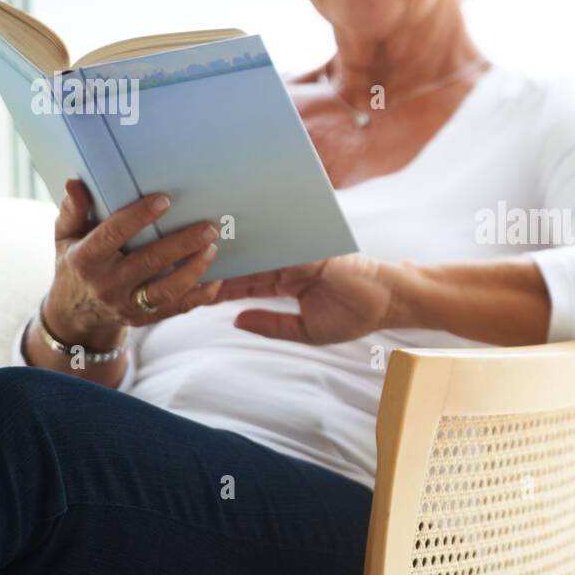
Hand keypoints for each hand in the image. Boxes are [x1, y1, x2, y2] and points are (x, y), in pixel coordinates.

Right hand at [45, 178, 222, 347]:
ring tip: (213, 248)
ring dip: (193, 270)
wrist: (74, 313)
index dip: (138, 217)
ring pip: (166, 290)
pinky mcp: (144, 319)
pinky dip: (200, 295)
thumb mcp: (65, 237)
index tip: (164, 200)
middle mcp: (106, 284)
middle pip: (148, 263)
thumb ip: (73, 211)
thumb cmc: (75, 263)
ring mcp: (126, 305)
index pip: (113, 235)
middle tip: (209, 227)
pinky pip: (177, 309)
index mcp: (85, 259)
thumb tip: (75, 183)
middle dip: (182, 244)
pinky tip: (216, 277)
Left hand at [213, 253, 393, 345]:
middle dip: (221, 266)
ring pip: (258, 252)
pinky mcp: (310, 248)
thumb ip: (271, 325)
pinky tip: (236, 246)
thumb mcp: (305, 330)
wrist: (387, 302)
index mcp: (285, 283)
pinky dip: (259, 245)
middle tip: (187, 265)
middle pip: (247, 264)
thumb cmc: (352, 316)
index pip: (246, 284)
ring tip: (203, 253)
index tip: (195, 289)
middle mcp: (288, 265)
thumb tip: (236, 321)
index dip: (222, 287)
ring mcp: (298, 254)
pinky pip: (280, 245)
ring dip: (234, 253)